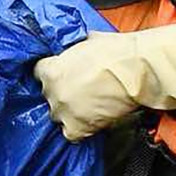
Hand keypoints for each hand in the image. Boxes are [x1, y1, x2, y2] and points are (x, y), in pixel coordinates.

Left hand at [33, 22, 175, 140]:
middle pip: (48, 95)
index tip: (62, 75)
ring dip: (69, 111)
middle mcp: (52, 91)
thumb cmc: (117, 52)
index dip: (52, 73)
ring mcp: (64, 111)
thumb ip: (73, 50)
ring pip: (57, 115)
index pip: (39, 73)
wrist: (137, 71)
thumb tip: (75, 50)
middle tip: (80, 89)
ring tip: (87, 105)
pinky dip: (79, 129)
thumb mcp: (87, 41)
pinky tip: (89, 120)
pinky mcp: (78, 127)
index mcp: (51, 68)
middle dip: (62, 92)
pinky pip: (70, 134)